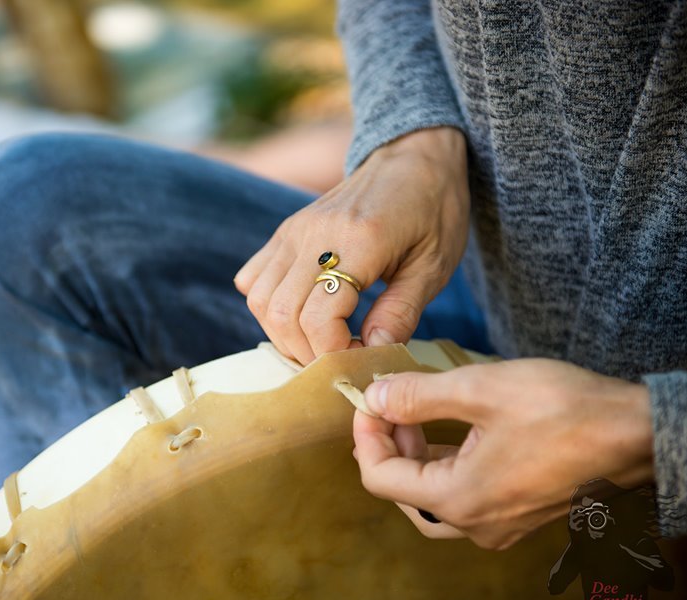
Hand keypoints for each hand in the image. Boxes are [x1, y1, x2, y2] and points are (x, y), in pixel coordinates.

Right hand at [234, 127, 468, 364]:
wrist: (414, 154)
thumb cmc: (433, 208)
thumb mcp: (433, 265)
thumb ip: (401, 312)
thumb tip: (372, 354)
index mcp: (358, 242)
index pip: (318, 319)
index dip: (334, 353)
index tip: (360, 357)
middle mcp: (314, 234)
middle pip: (281, 315)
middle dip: (307, 351)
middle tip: (341, 356)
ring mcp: (293, 231)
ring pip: (260, 301)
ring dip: (284, 334)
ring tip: (320, 340)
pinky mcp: (285, 231)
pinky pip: (253, 279)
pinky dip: (268, 307)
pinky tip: (302, 313)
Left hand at [352, 359, 654, 549]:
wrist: (636, 432)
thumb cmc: (563, 409)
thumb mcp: (479, 389)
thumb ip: (416, 396)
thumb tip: (374, 397)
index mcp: (459, 500)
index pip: (380, 478)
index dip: (366, 436)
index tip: (368, 400)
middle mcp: (476, 524)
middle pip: (403, 493)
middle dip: (389, 447)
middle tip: (390, 407)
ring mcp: (501, 525)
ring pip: (434, 497)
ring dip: (417, 456)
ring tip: (415, 412)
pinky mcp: (519, 513)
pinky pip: (465, 496)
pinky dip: (446, 464)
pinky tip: (450, 429)